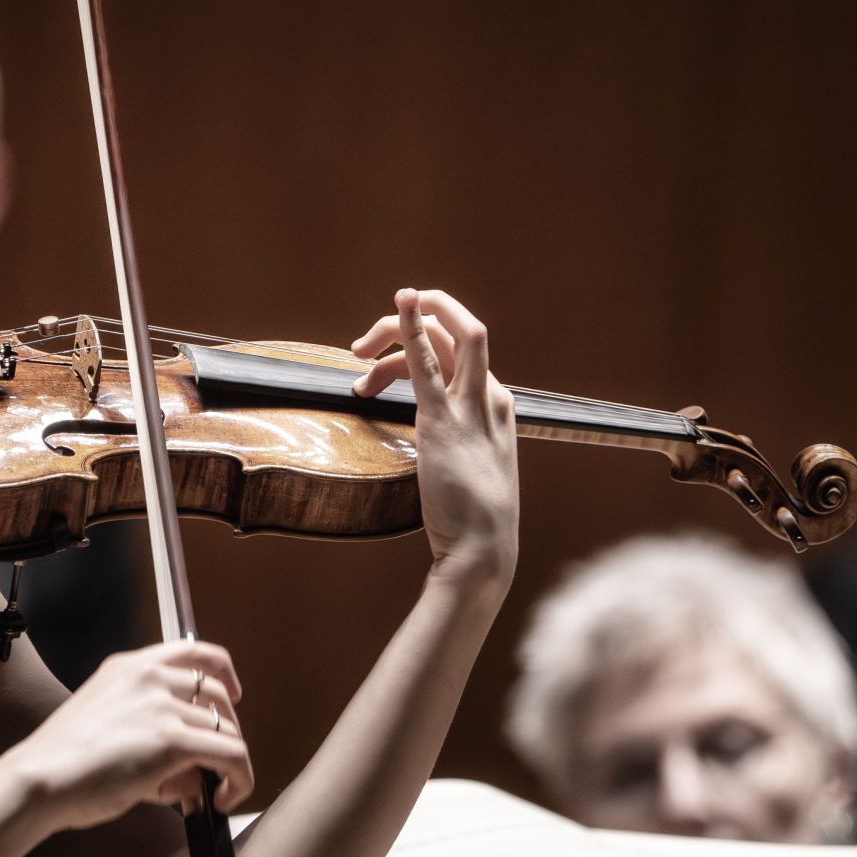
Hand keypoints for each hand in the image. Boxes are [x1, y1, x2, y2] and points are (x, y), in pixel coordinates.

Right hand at [11, 640, 251, 832]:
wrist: (39, 780)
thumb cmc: (61, 764)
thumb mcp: (106, 724)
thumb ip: (150, 733)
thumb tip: (192, 772)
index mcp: (128, 667)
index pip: (194, 651)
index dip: (224, 673)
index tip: (233, 695)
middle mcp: (149, 677)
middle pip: (218, 693)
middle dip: (228, 729)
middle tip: (218, 763)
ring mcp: (162, 706)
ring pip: (226, 730)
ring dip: (224, 763)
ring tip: (208, 793)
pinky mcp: (173, 740)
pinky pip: (233, 755)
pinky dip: (239, 779)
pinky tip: (224, 799)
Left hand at [348, 288, 518, 581]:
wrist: (482, 549)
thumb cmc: (473, 518)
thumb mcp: (472, 468)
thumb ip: (456, 443)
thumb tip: (428, 439)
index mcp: (497, 405)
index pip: (464, 351)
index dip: (427, 338)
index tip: (391, 352)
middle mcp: (490, 396)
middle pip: (462, 328)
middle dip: (420, 313)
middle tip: (368, 344)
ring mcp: (470, 406)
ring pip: (445, 335)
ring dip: (396, 327)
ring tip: (359, 352)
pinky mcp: (443, 421)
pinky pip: (426, 362)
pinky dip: (410, 329)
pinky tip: (399, 306)